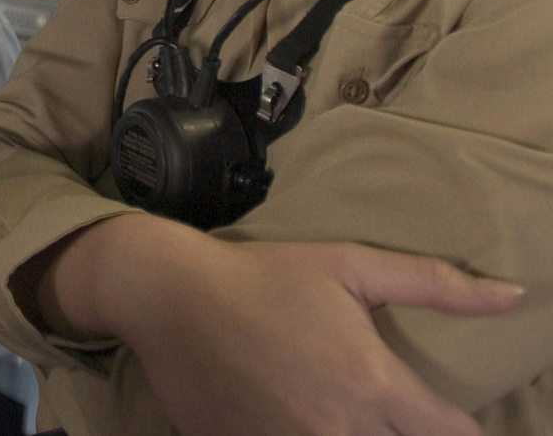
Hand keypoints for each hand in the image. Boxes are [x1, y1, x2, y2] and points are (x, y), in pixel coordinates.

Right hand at [37, 214, 522, 435]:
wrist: (168, 295)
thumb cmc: (263, 275)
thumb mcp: (349, 265)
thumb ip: (435, 283)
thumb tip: (514, 296)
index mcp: (374, 385)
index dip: (456, 428)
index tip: (438, 415)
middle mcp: (339, 429)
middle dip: (398, 431)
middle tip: (370, 400)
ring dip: (350, 434)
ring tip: (327, 406)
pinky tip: (287, 413)